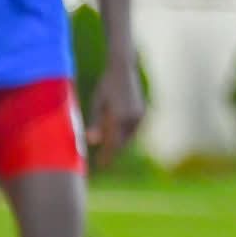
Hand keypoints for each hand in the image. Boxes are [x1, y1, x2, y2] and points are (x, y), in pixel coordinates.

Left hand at [87, 52, 145, 167]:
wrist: (123, 69)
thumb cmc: (106, 85)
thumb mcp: (97, 103)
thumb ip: (95, 123)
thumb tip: (92, 142)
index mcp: (118, 117)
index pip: (112, 143)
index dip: (107, 156)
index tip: (101, 166)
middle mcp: (132, 118)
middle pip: (122, 142)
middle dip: (113, 152)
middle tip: (104, 161)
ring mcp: (140, 116)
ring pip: (129, 136)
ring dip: (120, 143)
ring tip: (109, 149)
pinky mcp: (143, 113)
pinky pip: (134, 129)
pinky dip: (126, 134)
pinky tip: (118, 135)